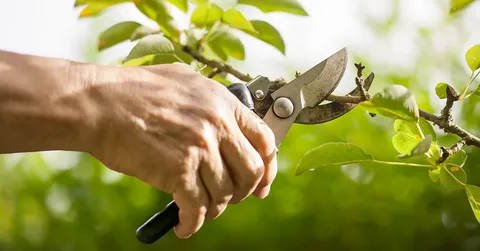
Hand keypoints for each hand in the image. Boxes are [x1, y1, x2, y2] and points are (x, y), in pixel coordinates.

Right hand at [85, 64, 277, 238]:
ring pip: (225, 194)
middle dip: (244, 192)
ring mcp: (200, 149)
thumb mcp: (185, 81)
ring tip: (202, 209)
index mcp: (223, 103)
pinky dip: (193, 224)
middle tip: (232, 197)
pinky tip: (185, 226)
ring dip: (215, 208)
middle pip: (252, 172)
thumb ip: (212, 102)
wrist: (100, 103)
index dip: (268, 167)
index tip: (262, 183)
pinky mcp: (178, 171)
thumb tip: (229, 122)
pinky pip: (197, 208)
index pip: (265, 140)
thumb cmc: (136, 90)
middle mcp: (218, 126)